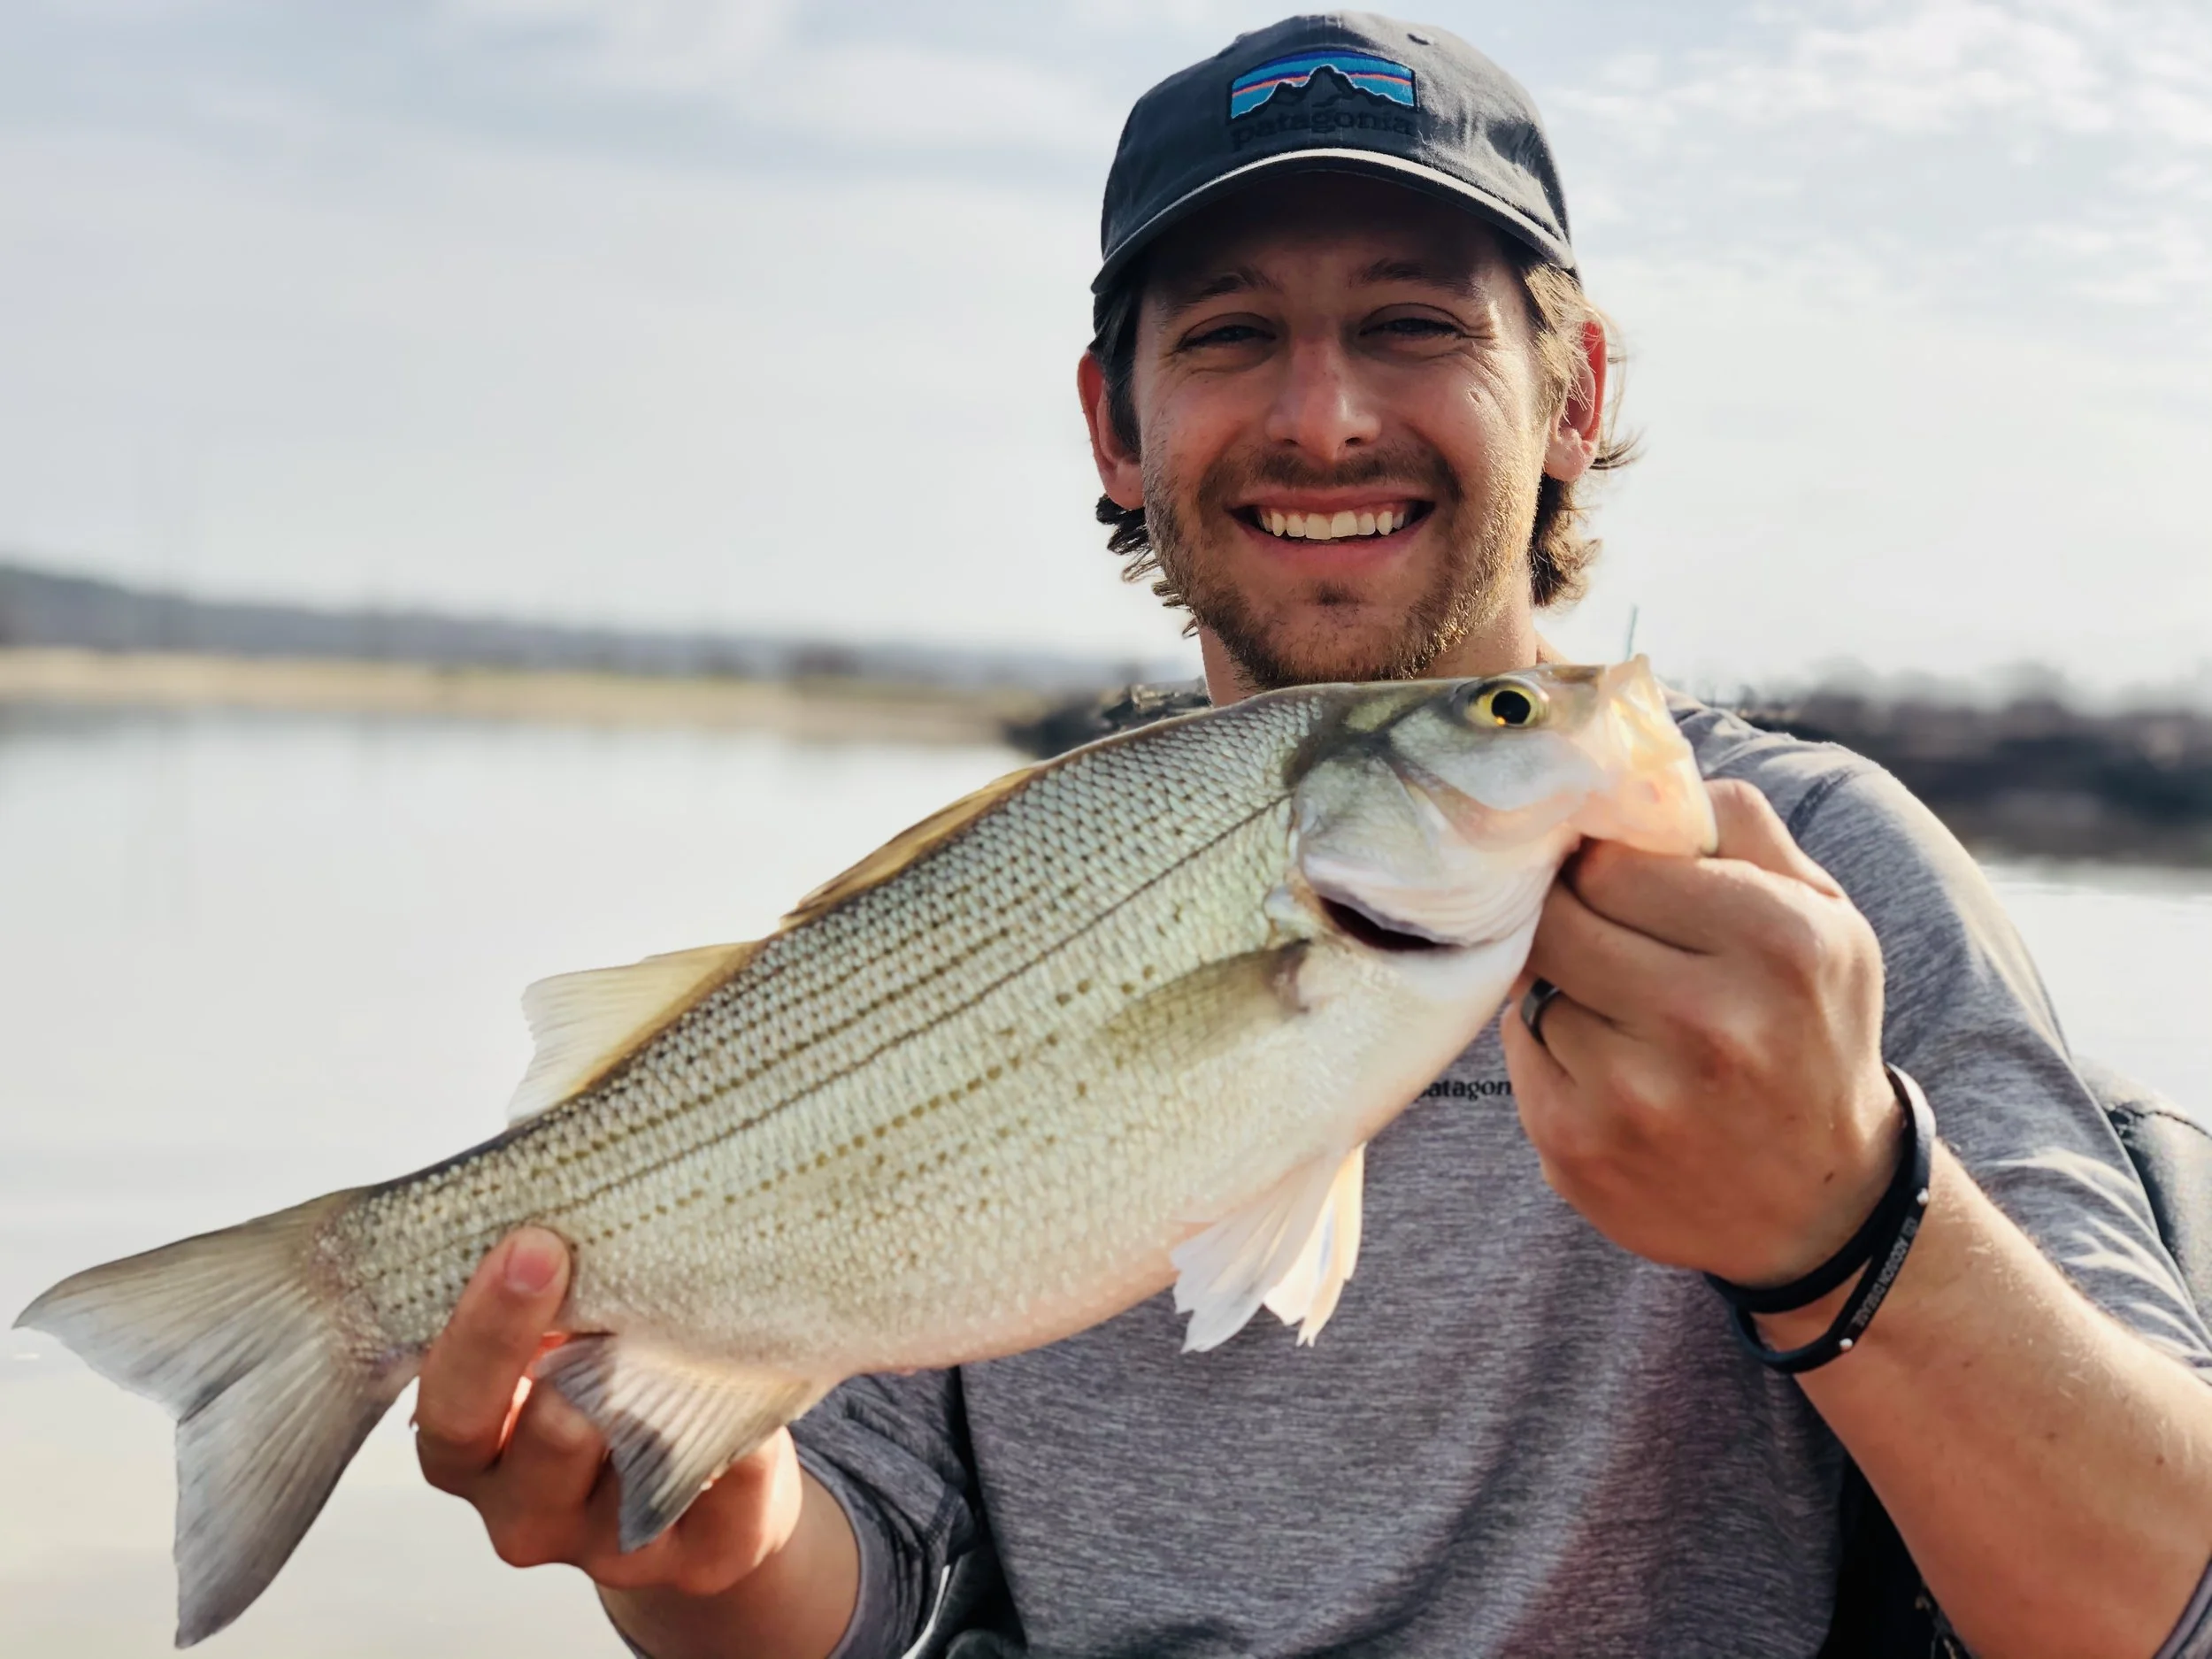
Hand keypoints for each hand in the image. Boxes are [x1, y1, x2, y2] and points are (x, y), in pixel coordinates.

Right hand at [415, 1228, 806, 1598]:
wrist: (709, 1482)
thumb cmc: (620, 1374)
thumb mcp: (565, 1329)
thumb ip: (553, 1269)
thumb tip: (562, 1142)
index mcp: (475, 1446)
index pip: (451, 1403)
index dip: (485, 1329)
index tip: (531, 1243)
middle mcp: (526, 1508)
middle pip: (540, 1440)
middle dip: (577, 1355)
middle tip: (600, 1275)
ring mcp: (611, 1545)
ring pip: (634, 1464)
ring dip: (662, 1388)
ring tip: (685, 1326)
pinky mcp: (700, 1559)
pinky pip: (729, 1484)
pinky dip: (744, 1429)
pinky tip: (754, 1384)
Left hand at [1502, 779, 1900, 1286]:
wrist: (1820, 1207)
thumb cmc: (1812, 1030)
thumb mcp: (1823, 916)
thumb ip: (1737, 826)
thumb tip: (1637, 761)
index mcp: (1777, 941)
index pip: (1609, 860)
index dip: (1597, 864)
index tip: (1607, 875)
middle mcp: (1708, 1021)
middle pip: (1555, 916)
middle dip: (1568, 915)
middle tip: (1598, 932)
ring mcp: (1634, 1095)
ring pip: (1535, 984)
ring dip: (1565, 988)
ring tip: (1626, 1015)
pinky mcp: (1575, 1147)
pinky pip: (1520, 1052)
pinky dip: (1551, 1050)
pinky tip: (1612, 1071)